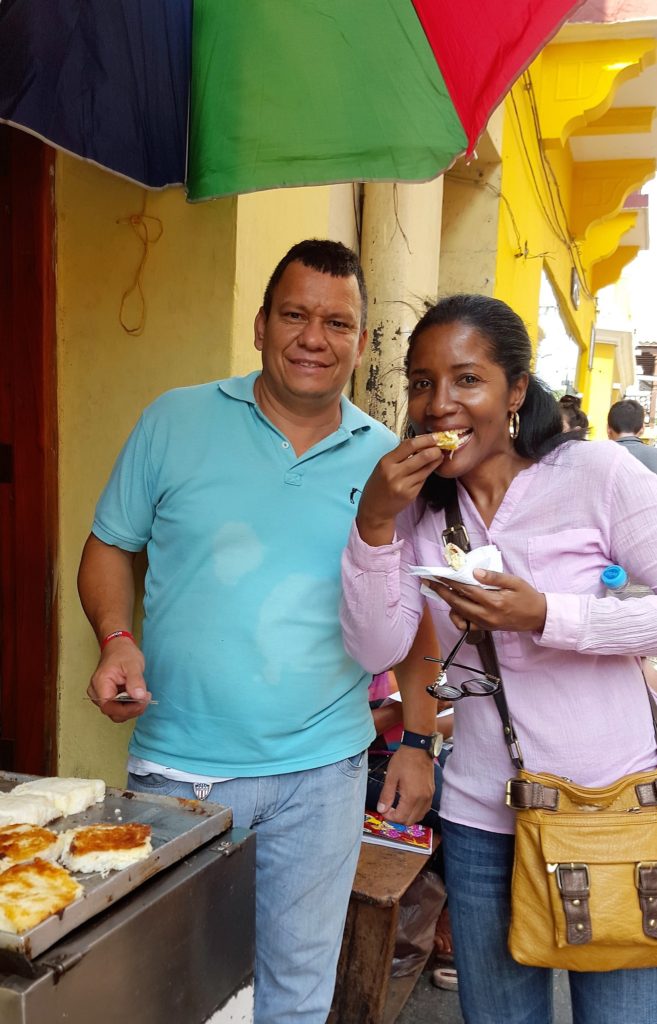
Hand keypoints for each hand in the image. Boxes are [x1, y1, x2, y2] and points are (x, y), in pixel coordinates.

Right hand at [87, 638, 151, 722]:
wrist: (118, 647)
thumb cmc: (123, 653)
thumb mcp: (133, 664)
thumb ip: (136, 681)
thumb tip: (139, 696)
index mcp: (100, 683)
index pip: (108, 706)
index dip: (126, 709)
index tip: (142, 702)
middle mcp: (96, 692)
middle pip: (112, 712)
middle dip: (131, 710)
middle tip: (146, 699)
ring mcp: (101, 695)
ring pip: (116, 712)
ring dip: (132, 709)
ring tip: (144, 697)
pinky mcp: (108, 696)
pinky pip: (118, 707)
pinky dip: (130, 706)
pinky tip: (138, 697)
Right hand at [356, 434, 444, 544]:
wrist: (374, 509)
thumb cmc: (378, 484)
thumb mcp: (383, 466)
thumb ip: (400, 455)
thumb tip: (421, 444)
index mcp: (386, 462)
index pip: (409, 445)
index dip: (425, 439)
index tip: (434, 437)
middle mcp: (395, 473)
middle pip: (422, 457)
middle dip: (435, 450)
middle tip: (440, 447)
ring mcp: (404, 485)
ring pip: (426, 469)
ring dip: (436, 461)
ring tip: (439, 456)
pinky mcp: (411, 495)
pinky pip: (423, 480)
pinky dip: (427, 473)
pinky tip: (428, 469)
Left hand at [376, 745, 435, 824]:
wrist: (419, 747)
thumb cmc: (405, 759)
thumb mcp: (391, 776)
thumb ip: (386, 795)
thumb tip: (381, 809)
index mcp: (412, 796)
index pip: (400, 817)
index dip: (390, 817)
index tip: (384, 810)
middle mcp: (423, 799)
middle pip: (410, 820)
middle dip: (398, 818)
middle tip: (389, 810)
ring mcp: (429, 796)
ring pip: (419, 817)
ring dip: (408, 816)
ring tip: (398, 807)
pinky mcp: (432, 792)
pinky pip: (425, 809)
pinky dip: (416, 811)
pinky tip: (408, 804)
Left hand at [425, 568, 546, 632]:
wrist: (538, 617)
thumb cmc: (527, 596)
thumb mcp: (514, 582)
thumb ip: (494, 577)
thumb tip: (474, 572)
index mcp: (494, 602)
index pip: (466, 590)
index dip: (450, 582)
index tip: (438, 574)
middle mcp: (486, 615)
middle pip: (457, 603)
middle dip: (441, 592)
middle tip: (429, 582)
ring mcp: (485, 624)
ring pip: (459, 614)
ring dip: (448, 602)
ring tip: (443, 589)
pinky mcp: (485, 628)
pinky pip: (465, 624)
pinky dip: (458, 615)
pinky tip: (457, 605)